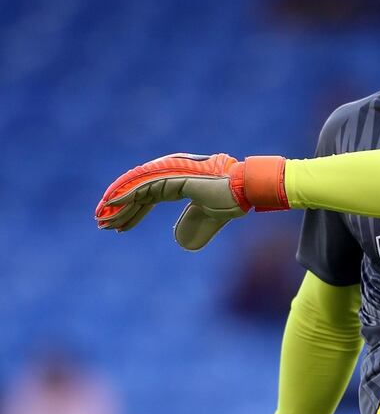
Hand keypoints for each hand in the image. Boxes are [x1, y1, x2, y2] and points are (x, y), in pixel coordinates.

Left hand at [95, 153, 286, 249]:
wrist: (243, 193)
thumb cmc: (231, 203)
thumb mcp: (208, 219)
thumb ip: (196, 226)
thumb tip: (181, 240)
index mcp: (180, 182)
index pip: (149, 197)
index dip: (134, 212)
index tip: (120, 227)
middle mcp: (172, 175)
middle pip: (138, 193)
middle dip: (120, 210)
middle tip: (103, 224)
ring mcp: (171, 174)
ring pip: (136, 191)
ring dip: (117, 206)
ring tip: (101, 220)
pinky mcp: (172, 177)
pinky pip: (143, 187)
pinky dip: (125, 196)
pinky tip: (110, 205)